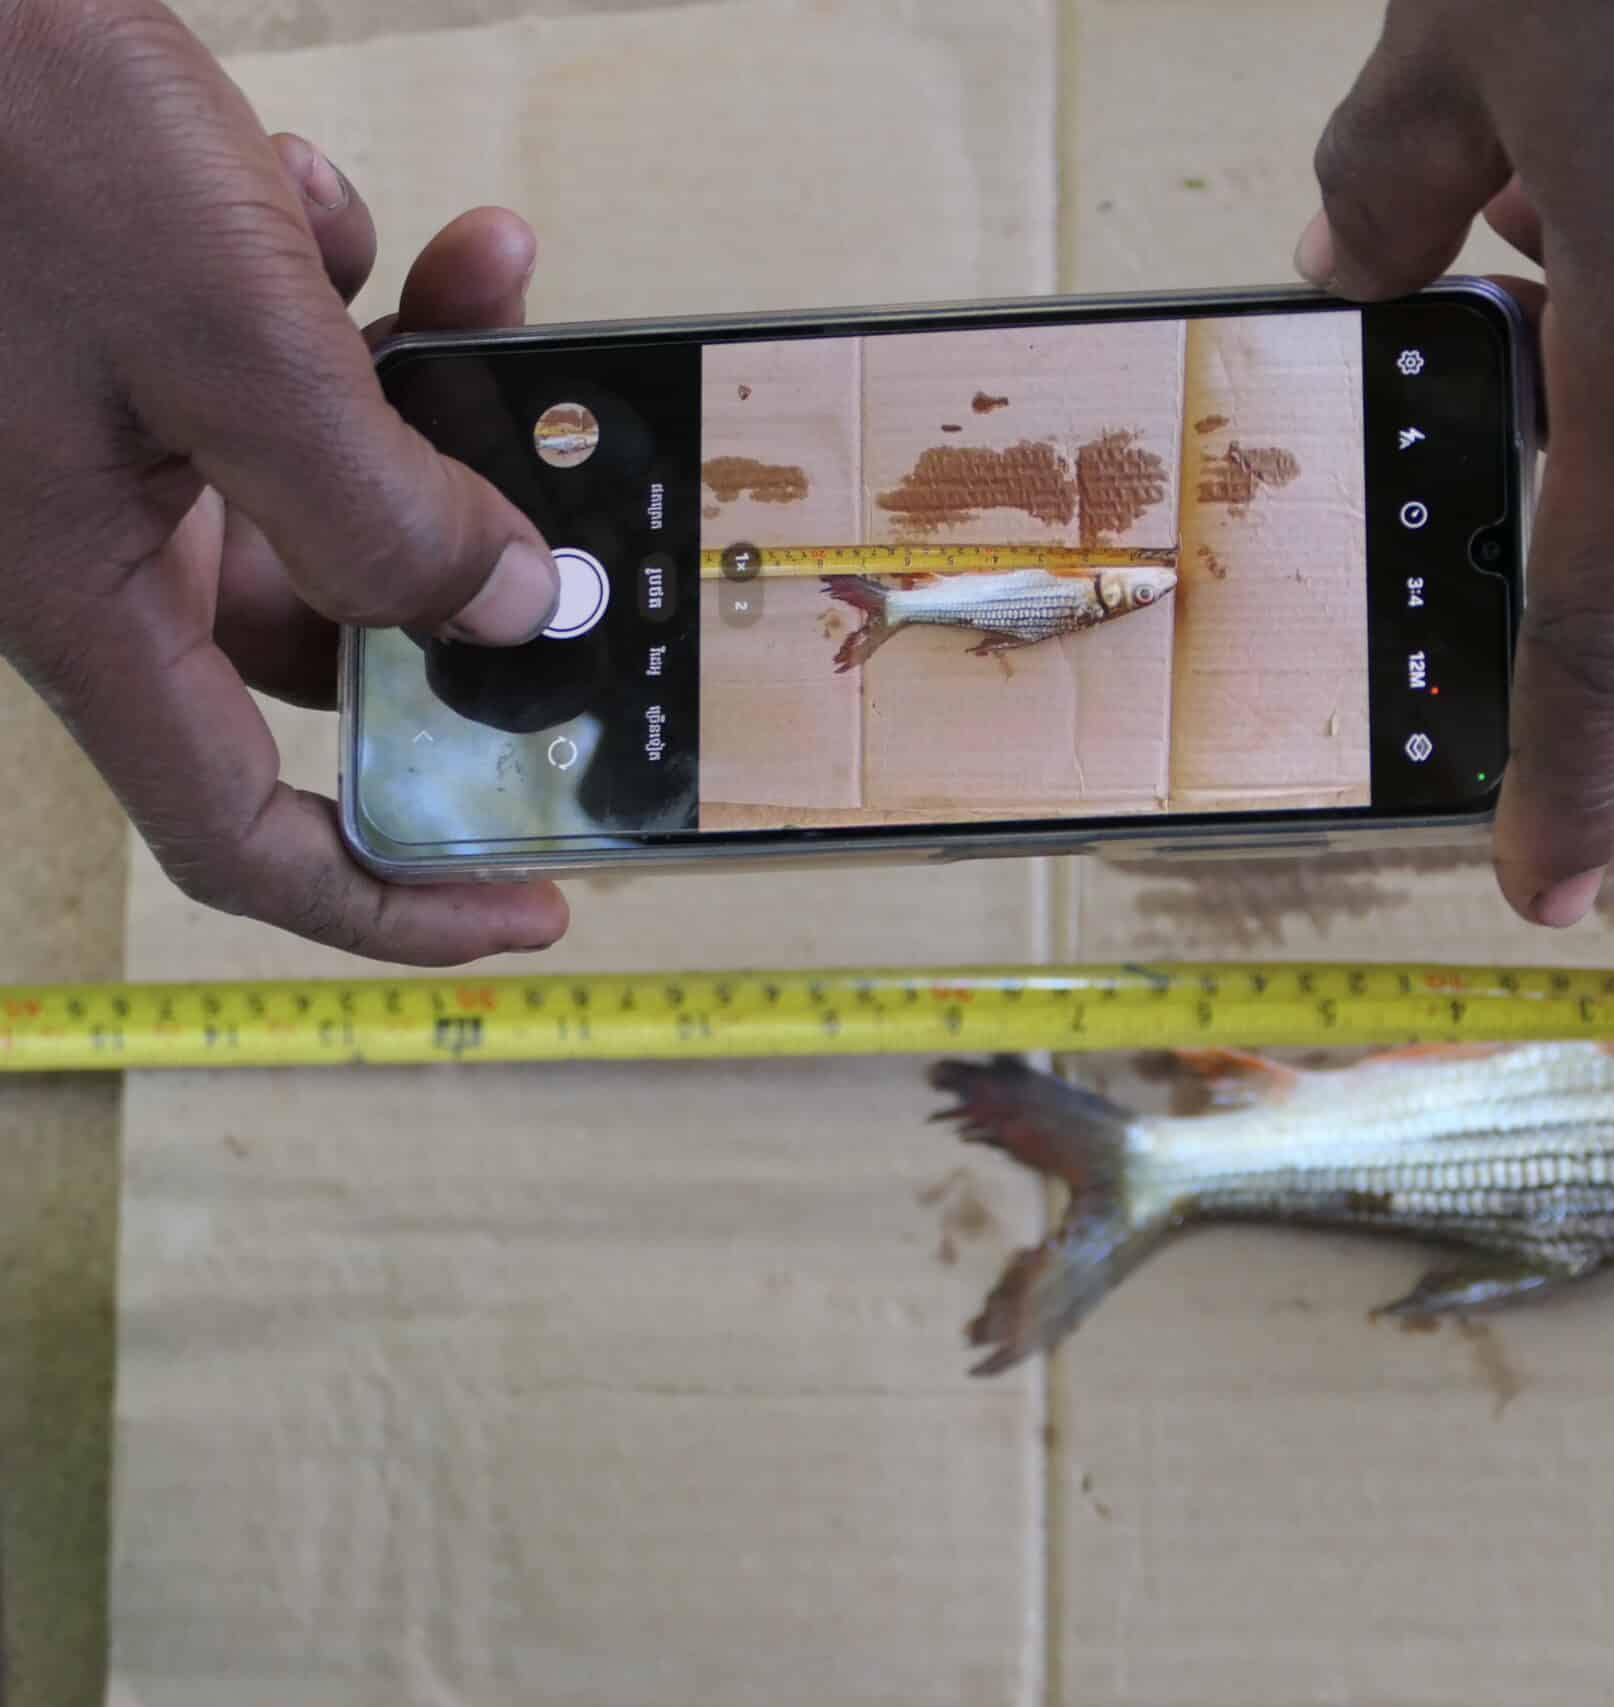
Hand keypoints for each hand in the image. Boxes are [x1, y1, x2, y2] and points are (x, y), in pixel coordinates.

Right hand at [0, 0, 570, 963]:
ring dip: (424, 388)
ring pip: (324, 478)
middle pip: (324, 631)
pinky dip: (333, 296)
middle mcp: (92, 541)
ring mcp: (105, 440)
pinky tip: (320, 198)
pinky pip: (275, 371)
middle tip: (579, 504)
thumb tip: (513, 616)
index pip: (239, 831)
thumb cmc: (11, 140)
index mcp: (80, 595)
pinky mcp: (122, 345)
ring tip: (485, 273)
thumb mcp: (232, 339)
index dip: (390, 896)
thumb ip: (380, 506)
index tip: (537, 900)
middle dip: (458, 553)